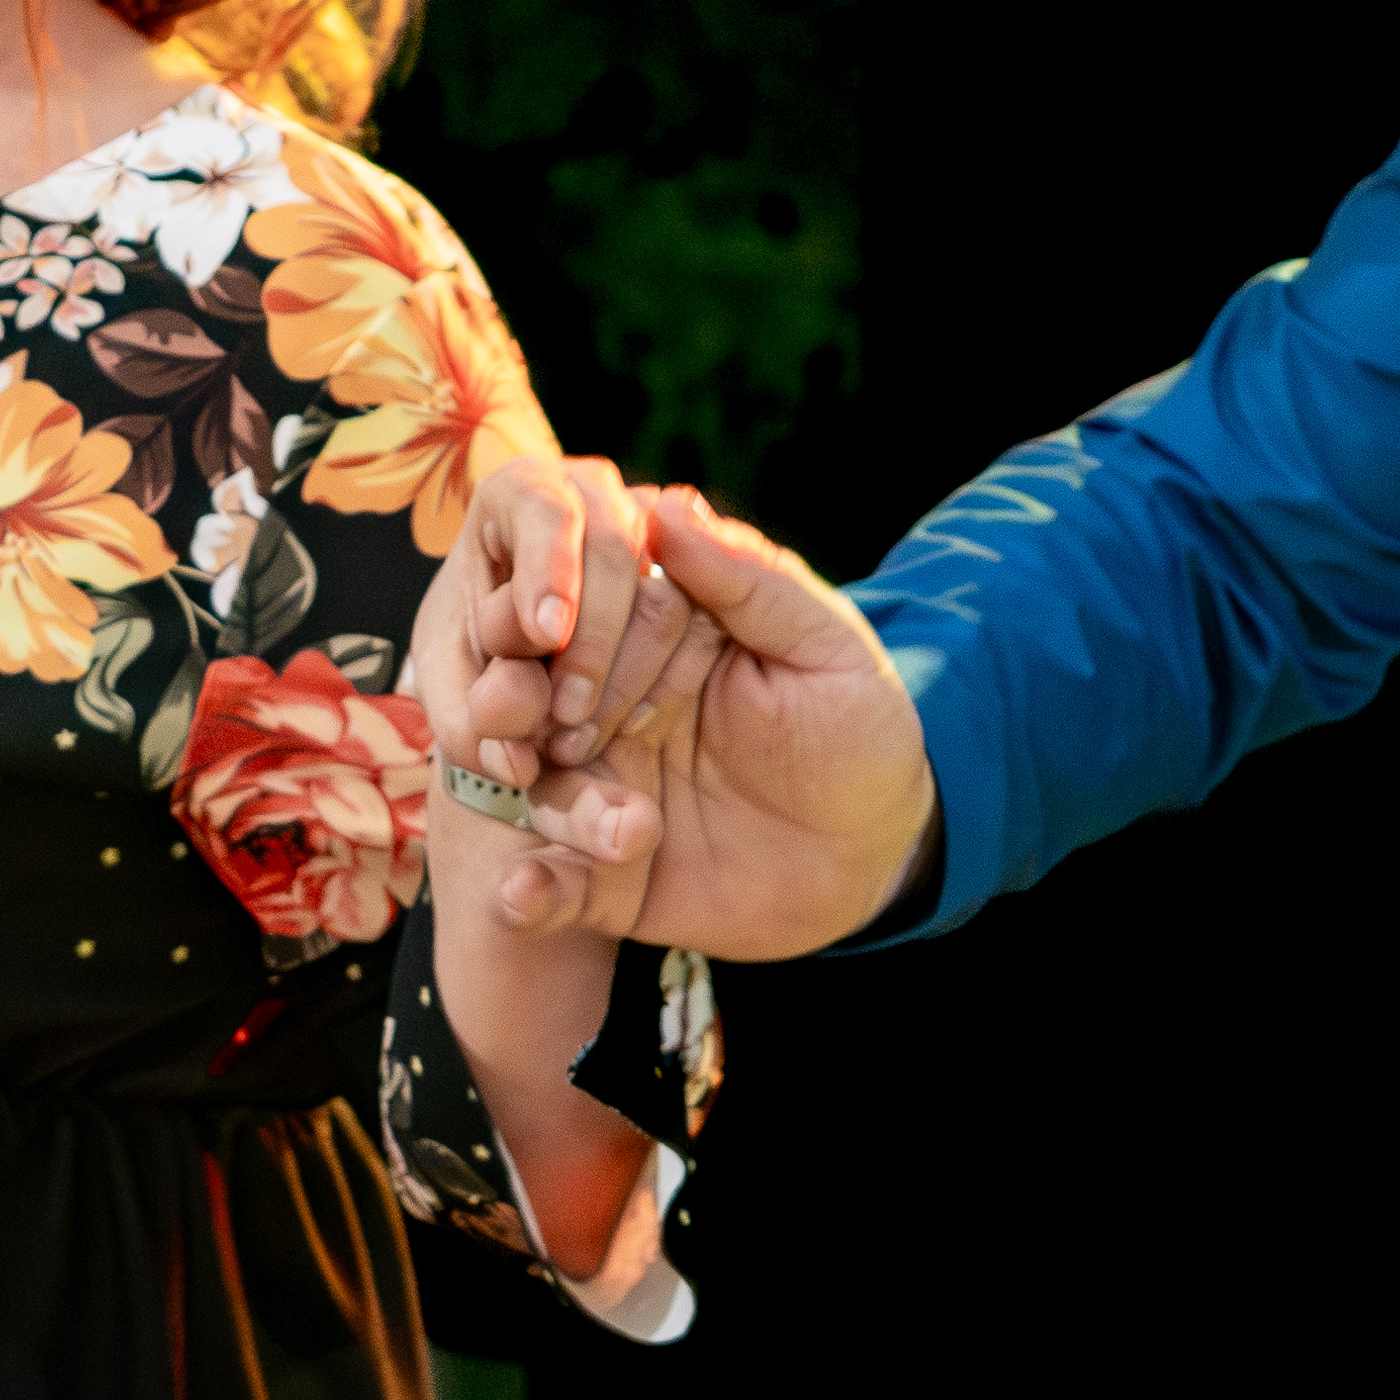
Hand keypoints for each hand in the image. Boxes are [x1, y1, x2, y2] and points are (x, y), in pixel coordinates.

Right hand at [431, 458, 930, 961]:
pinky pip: (552, 884)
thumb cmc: (860, 733)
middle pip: (540, 692)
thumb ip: (751, 583)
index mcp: (662, 635)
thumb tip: (666, 504)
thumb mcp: (825, 650)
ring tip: (547, 797)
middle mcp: (612, 705)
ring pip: (538, 788)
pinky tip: (524, 894)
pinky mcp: (600, 873)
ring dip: (533, 795)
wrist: (876, 860)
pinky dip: (529, 893)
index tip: (567, 631)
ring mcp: (601, 789)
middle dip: (523, 698)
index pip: (598, 608)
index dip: (582, 622)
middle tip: (546, 720)